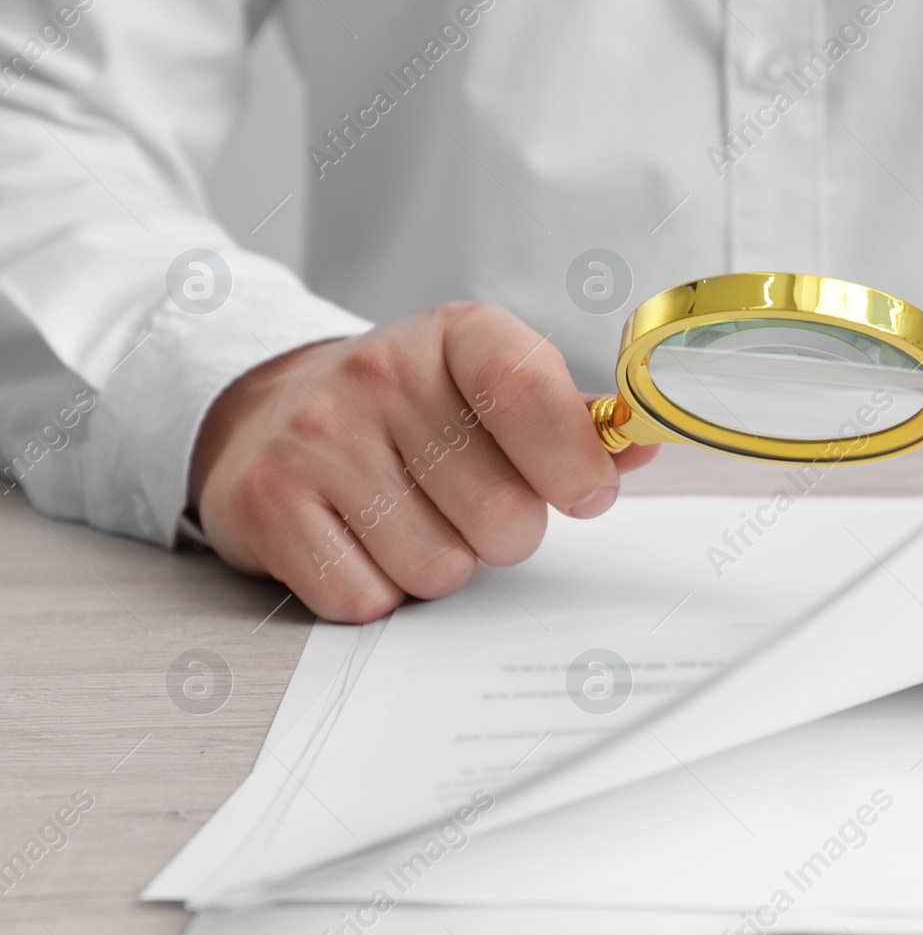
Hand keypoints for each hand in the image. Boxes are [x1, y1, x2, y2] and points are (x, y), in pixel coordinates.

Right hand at [189, 301, 656, 621]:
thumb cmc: (410, 415)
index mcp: (457, 336)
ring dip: (440, 565)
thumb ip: (572, 421)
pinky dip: (376, 591)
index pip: (528, 388)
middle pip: (501, 514)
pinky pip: (366, 597)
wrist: (269, 417)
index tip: (588, 494)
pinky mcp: (267, 502)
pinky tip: (360, 542)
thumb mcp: (490, 390)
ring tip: (411, 519)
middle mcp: (380, 373)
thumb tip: (644, 443)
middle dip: (504, 534)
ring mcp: (316, 436)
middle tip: (470, 507)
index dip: (573, 459)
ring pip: (439, 568)